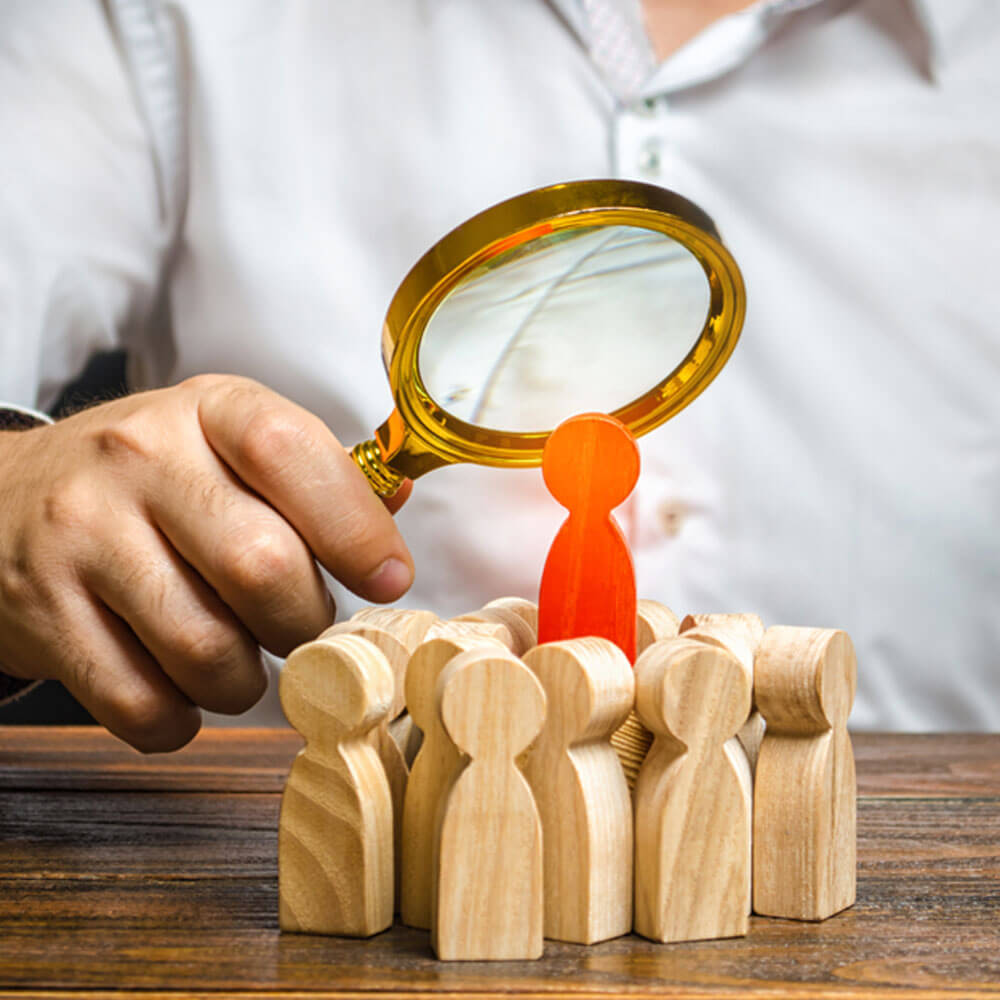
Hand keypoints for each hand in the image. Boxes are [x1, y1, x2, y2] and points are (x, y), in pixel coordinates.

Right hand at [0, 375, 413, 751]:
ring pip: (206, 649)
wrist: (6, 498)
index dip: (355, 527)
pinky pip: (141, 704)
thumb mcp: (227, 442)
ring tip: (237, 657)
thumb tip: (394, 506)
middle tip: (297, 624)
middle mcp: (138, 459)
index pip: (290, 451)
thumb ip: (312, 474)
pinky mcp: (43, 614)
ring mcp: (83, 535)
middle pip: (261, 566)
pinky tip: (182, 689)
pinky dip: (181, 719)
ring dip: (246, 680)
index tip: (388, 578)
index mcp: (207, 410)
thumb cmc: (150, 478)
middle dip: (304, 621)